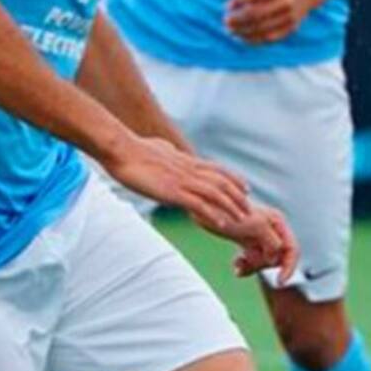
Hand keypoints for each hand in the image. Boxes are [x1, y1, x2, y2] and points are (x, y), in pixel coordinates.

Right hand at [105, 135, 251, 230]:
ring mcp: (181, 180)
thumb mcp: (156, 147)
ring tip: (242, 220)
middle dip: (238, 196)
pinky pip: (198, 204)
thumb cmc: (132, 150)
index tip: (246, 188)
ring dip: (230, 207)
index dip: (234, 178)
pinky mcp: (172, 191)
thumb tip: (166, 147)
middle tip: (249, 210)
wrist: (121, 150)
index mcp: (185, 160)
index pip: (217, 169)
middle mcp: (188, 169)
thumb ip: (166, 150)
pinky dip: (212, 214)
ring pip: (215, 193)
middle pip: (222, 181)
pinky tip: (220, 224)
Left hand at [198, 205, 298, 286]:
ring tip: (238, 266)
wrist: (203, 207)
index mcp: (277, 222)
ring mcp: (258, 235)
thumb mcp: (256, 226)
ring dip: (253, 266)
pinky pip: (253, 259)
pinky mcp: (246, 241)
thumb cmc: (229, 212)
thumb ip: (272, 242)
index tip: (278, 281)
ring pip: (265, 260)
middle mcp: (270, 228)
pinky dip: (246, 265)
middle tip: (246, 263)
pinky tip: (236, 266)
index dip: (288, 267)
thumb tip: (276, 259)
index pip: (292, 249)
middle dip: (263, 264)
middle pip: (278, 257)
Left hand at [225, 0, 311, 44]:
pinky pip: (269, 38)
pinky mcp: (291, 28)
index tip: (226, 7)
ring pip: (262, 28)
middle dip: (238, 19)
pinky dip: (254, 40)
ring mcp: (290, 17)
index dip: (238, 1)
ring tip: (230, 31)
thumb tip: (228, 7)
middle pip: (256, 13)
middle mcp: (286, 3)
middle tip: (225, 21)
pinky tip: (241, 38)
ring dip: (242, 31)